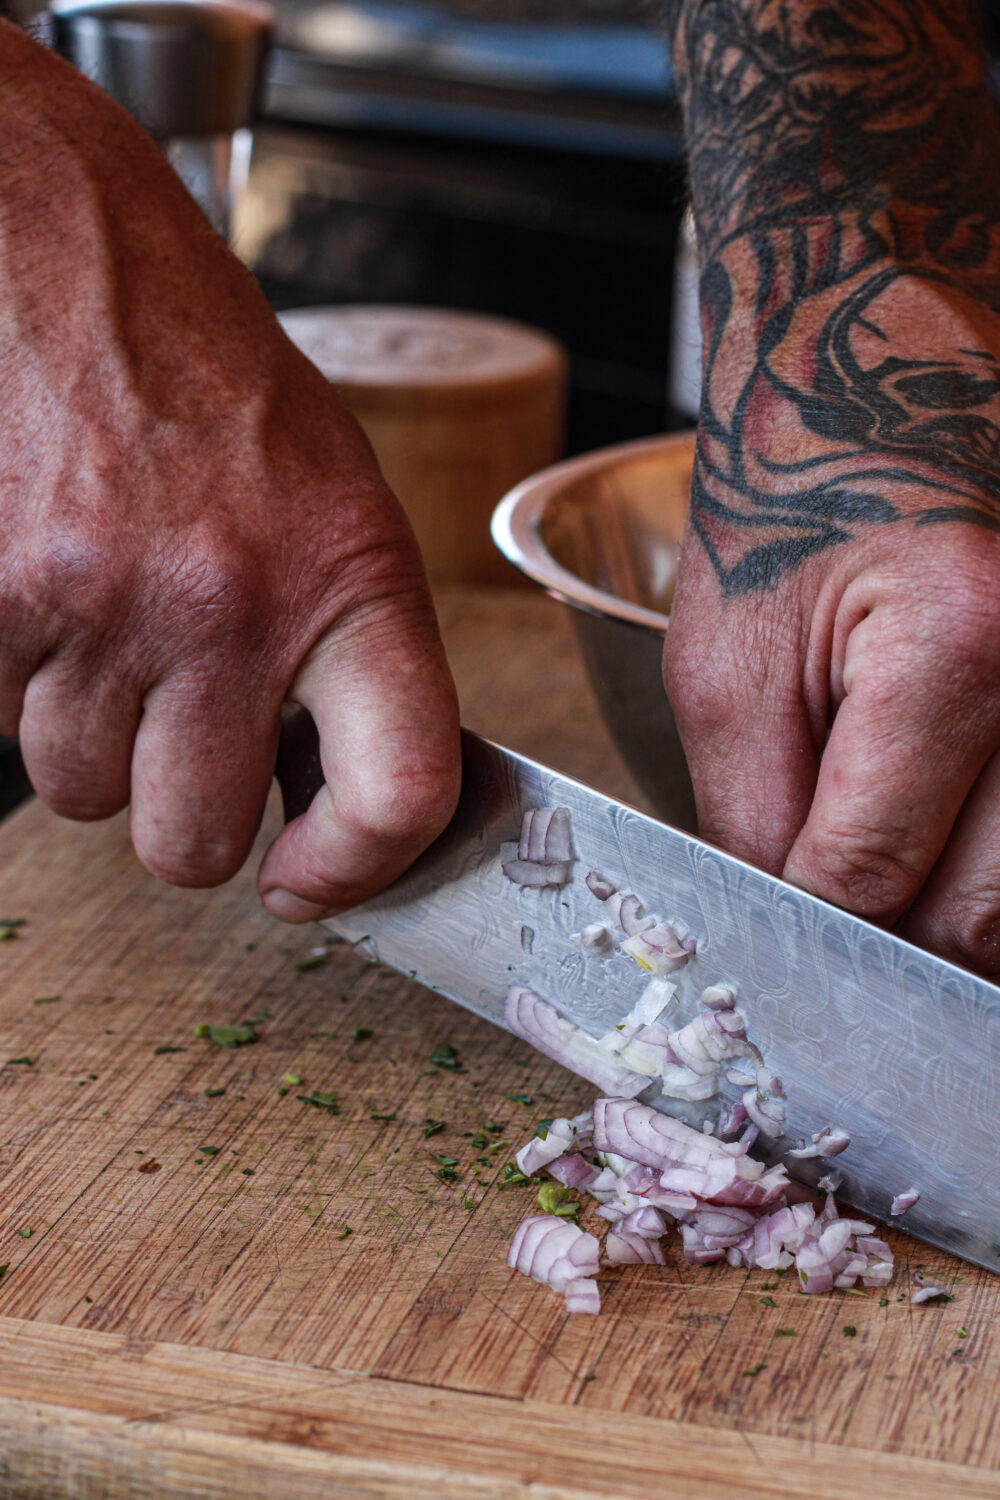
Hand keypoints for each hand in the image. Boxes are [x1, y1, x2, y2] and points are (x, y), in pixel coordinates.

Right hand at [0, 27, 460, 918]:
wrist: (63, 252)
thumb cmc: (210, 384)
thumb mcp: (331, 503)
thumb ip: (343, 659)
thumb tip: (326, 804)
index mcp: (351, 573)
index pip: (401, 789)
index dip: (358, 870)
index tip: (312, 878)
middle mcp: (228, 601)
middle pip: (193, 845)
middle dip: (184, 812)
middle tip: (184, 731)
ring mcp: (99, 605)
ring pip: (82, 794)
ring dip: (95, 736)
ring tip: (112, 618)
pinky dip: (21, 682)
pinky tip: (51, 587)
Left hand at [664, 232, 999, 974]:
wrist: (888, 374)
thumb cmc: (794, 497)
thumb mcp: (727, 661)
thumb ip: (755, 816)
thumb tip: (792, 933)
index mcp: (958, 648)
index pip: (875, 877)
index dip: (809, 924)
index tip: (776, 932)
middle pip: (983, 921)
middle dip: (889, 934)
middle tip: (833, 898)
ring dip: (952, 907)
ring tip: (891, 838)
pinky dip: (993, 861)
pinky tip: (945, 817)